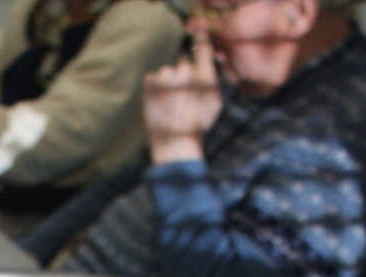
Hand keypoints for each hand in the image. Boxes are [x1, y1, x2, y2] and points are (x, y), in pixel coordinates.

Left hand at [143, 35, 221, 164]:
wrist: (175, 145)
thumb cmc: (197, 126)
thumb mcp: (214, 102)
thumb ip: (211, 77)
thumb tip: (207, 59)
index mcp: (204, 75)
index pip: (202, 45)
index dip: (199, 42)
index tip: (197, 43)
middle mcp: (185, 71)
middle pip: (182, 60)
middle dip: (182, 73)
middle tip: (182, 95)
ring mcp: (166, 75)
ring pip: (167, 72)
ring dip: (168, 83)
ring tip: (170, 104)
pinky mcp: (150, 82)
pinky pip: (153, 78)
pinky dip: (155, 89)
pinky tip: (161, 104)